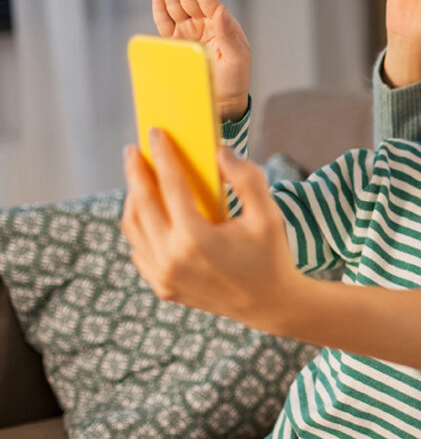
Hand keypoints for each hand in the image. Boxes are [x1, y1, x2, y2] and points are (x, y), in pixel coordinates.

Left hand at [122, 130, 297, 330]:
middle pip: (141, 203)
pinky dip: (138, 226)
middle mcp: (172, 259)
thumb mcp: (269, 215)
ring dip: (133, 198)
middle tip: (134, 151)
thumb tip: (220, 151)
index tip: (155, 134)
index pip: (170, 186)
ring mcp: (163, 276)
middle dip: (135, 172)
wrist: (269, 304)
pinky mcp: (162, 287)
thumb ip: (247, 179)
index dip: (162, 155)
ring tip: (139, 178)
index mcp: (196, 239)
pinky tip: (147, 212)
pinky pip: (139, 249)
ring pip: (134, 227)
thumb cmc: (271, 255)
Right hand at [153, 0, 251, 120]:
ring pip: (175, 5)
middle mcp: (204, 25)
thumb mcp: (238, 57)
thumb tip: (219, 10)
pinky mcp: (176, 44)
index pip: (207, 0)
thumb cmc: (236, 78)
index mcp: (221, 25)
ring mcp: (188, 33)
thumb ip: (228, 34)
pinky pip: (165, 23)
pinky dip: (160, 9)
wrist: (223, 100)